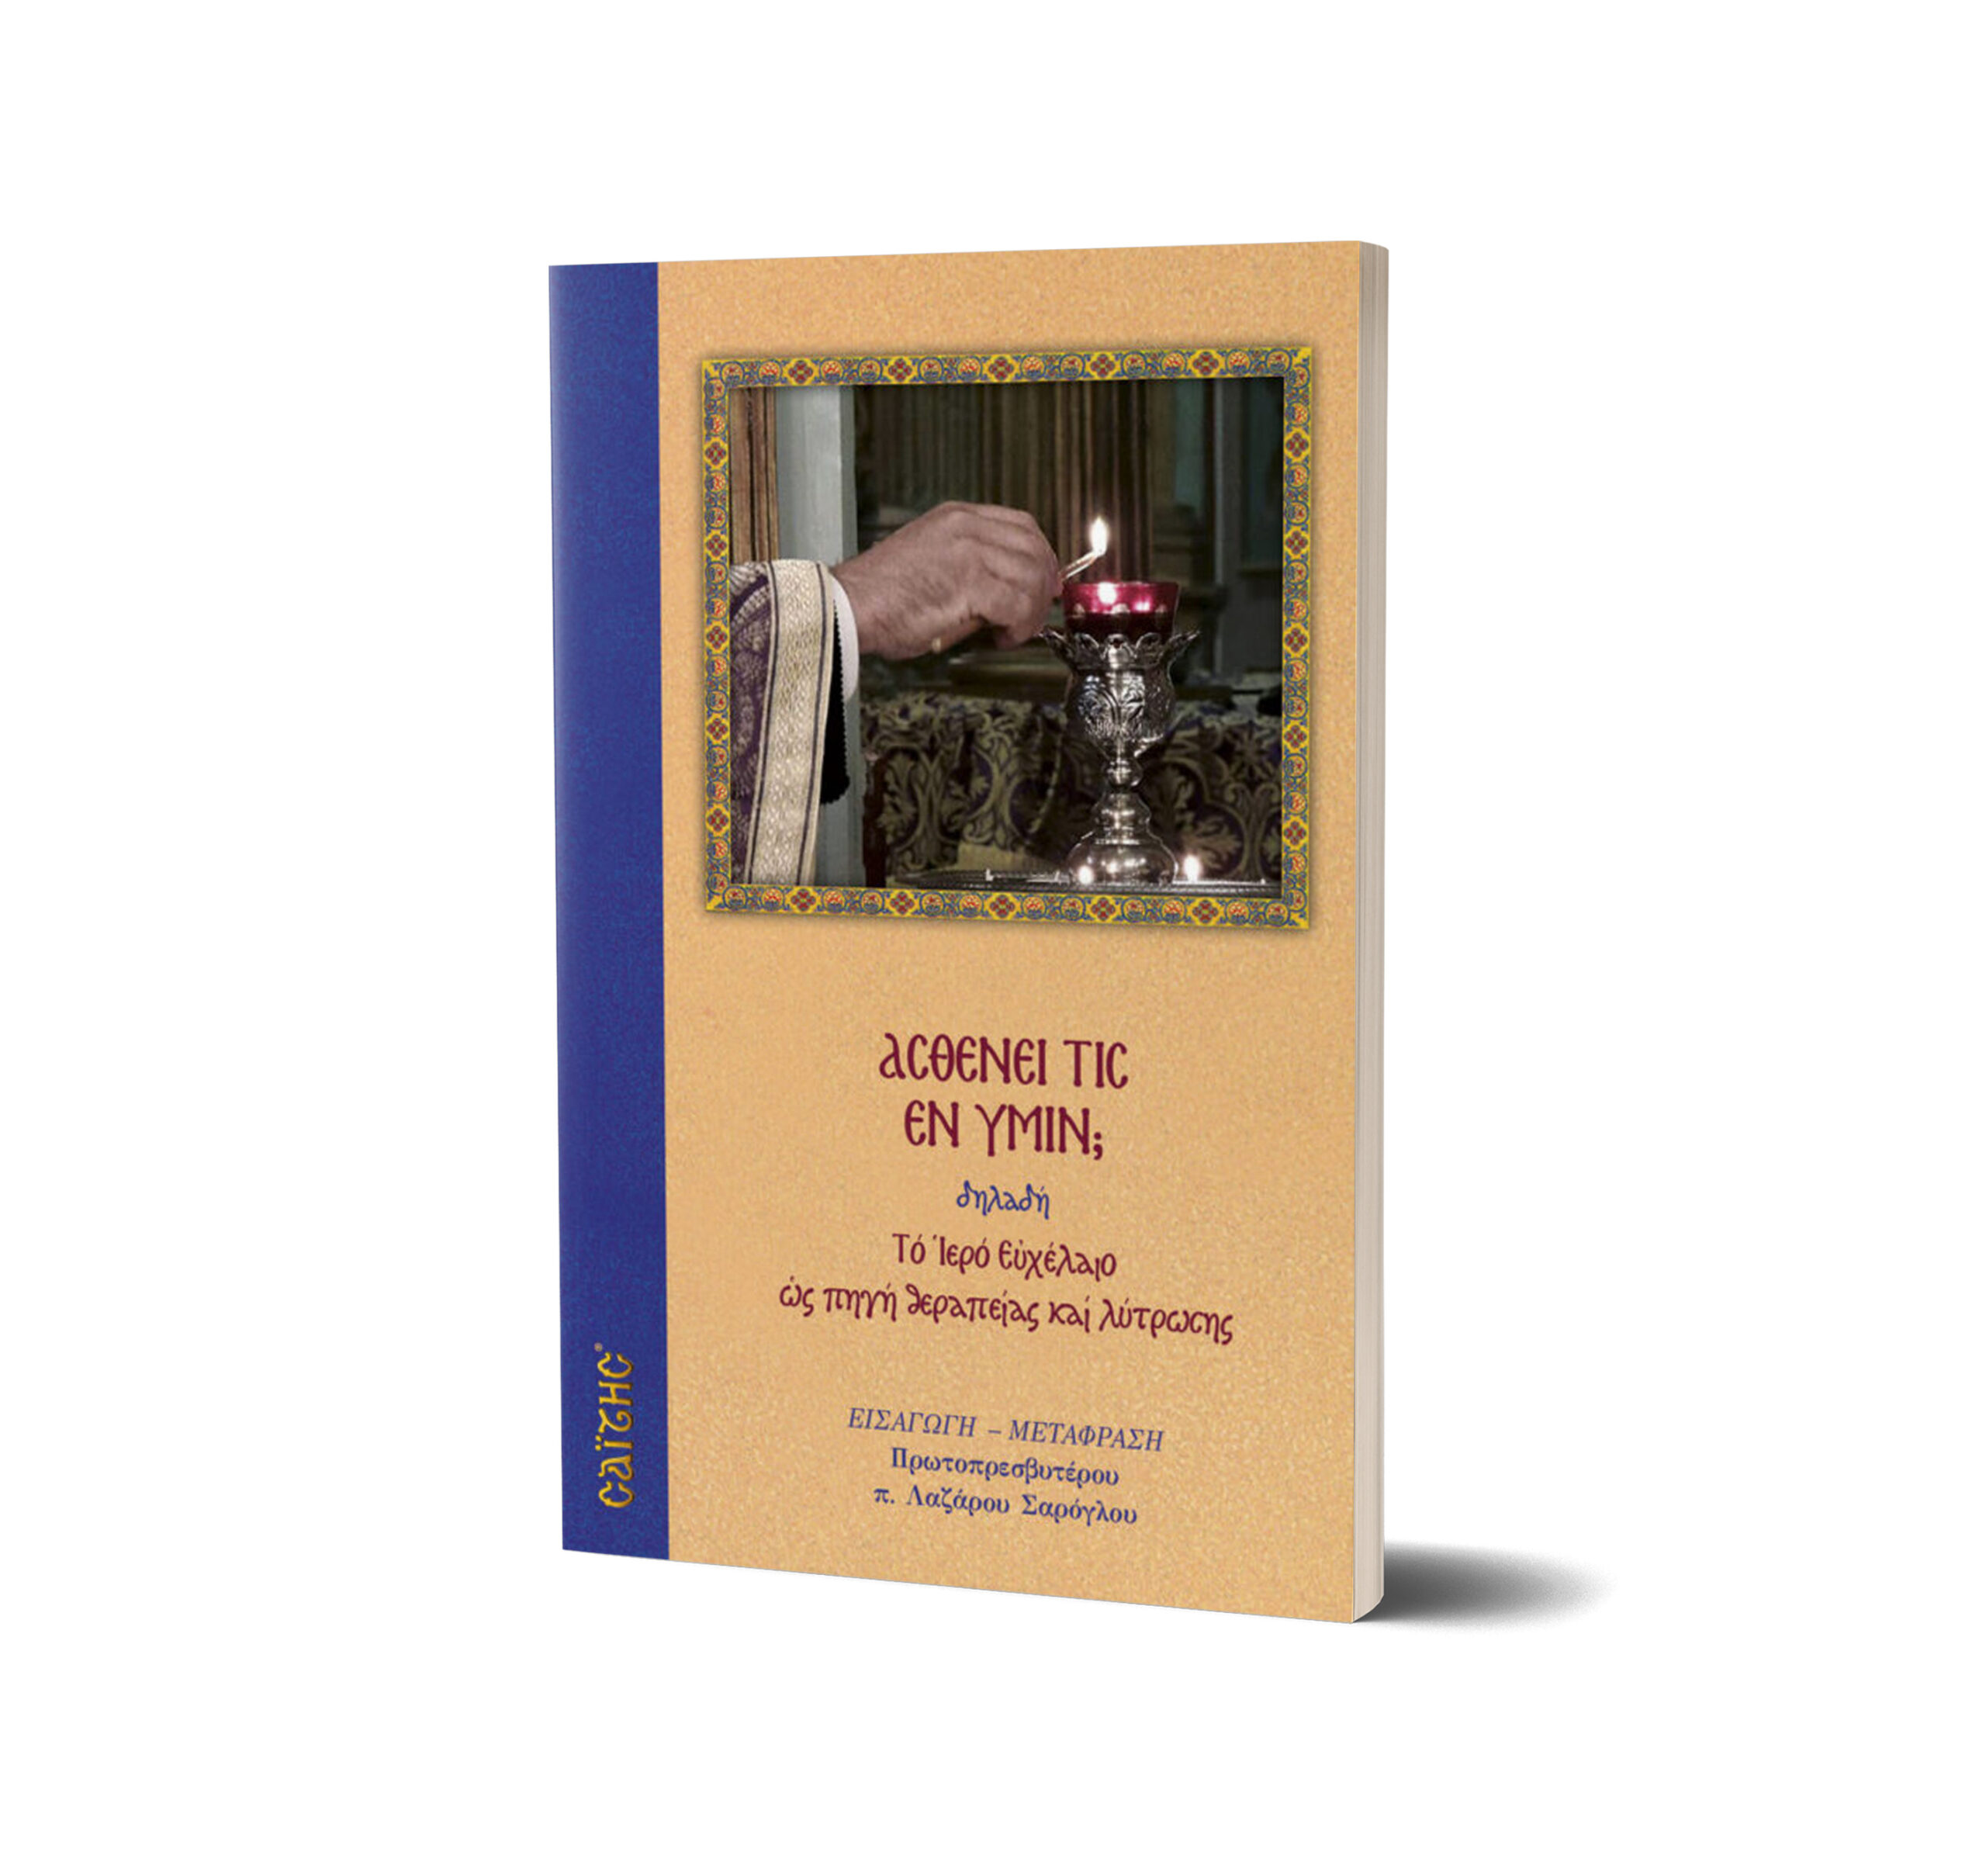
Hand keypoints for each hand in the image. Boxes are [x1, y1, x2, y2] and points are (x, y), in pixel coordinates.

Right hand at [833, 501, 1059, 660]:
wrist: (849, 607)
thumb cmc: (881, 596)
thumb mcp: (931, 560)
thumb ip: (968, 564)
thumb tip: (1004, 591)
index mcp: (957, 517)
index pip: (1021, 525)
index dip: (1040, 556)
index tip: (1043, 582)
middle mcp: (967, 527)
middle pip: (1033, 549)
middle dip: (1043, 585)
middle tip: (1035, 613)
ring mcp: (970, 552)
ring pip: (1030, 577)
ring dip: (1030, 612)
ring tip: (1012, 632)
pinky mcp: (970, 583)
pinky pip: (1017, 605)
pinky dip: (1019, 626)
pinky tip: (1003, 638)